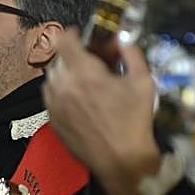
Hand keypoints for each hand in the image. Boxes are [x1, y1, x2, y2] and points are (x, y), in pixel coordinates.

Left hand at [43, 32, 161, 194]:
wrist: (122, 160)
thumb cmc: (133, 124)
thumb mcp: (143, 81)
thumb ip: (132, 54)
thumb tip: (123, 42)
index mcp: (83, 73)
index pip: (63, 40)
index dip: (72, 34)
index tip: (80, 36)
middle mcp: (63, 87)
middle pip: (58, 58)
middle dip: (73, 56)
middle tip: (90, 62)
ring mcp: (55, 105)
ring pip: (52, 78)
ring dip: (65, 74)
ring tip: (85, 82)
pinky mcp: (53, 121)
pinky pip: (51, 98)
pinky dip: (61, 93)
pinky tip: (80, 101)